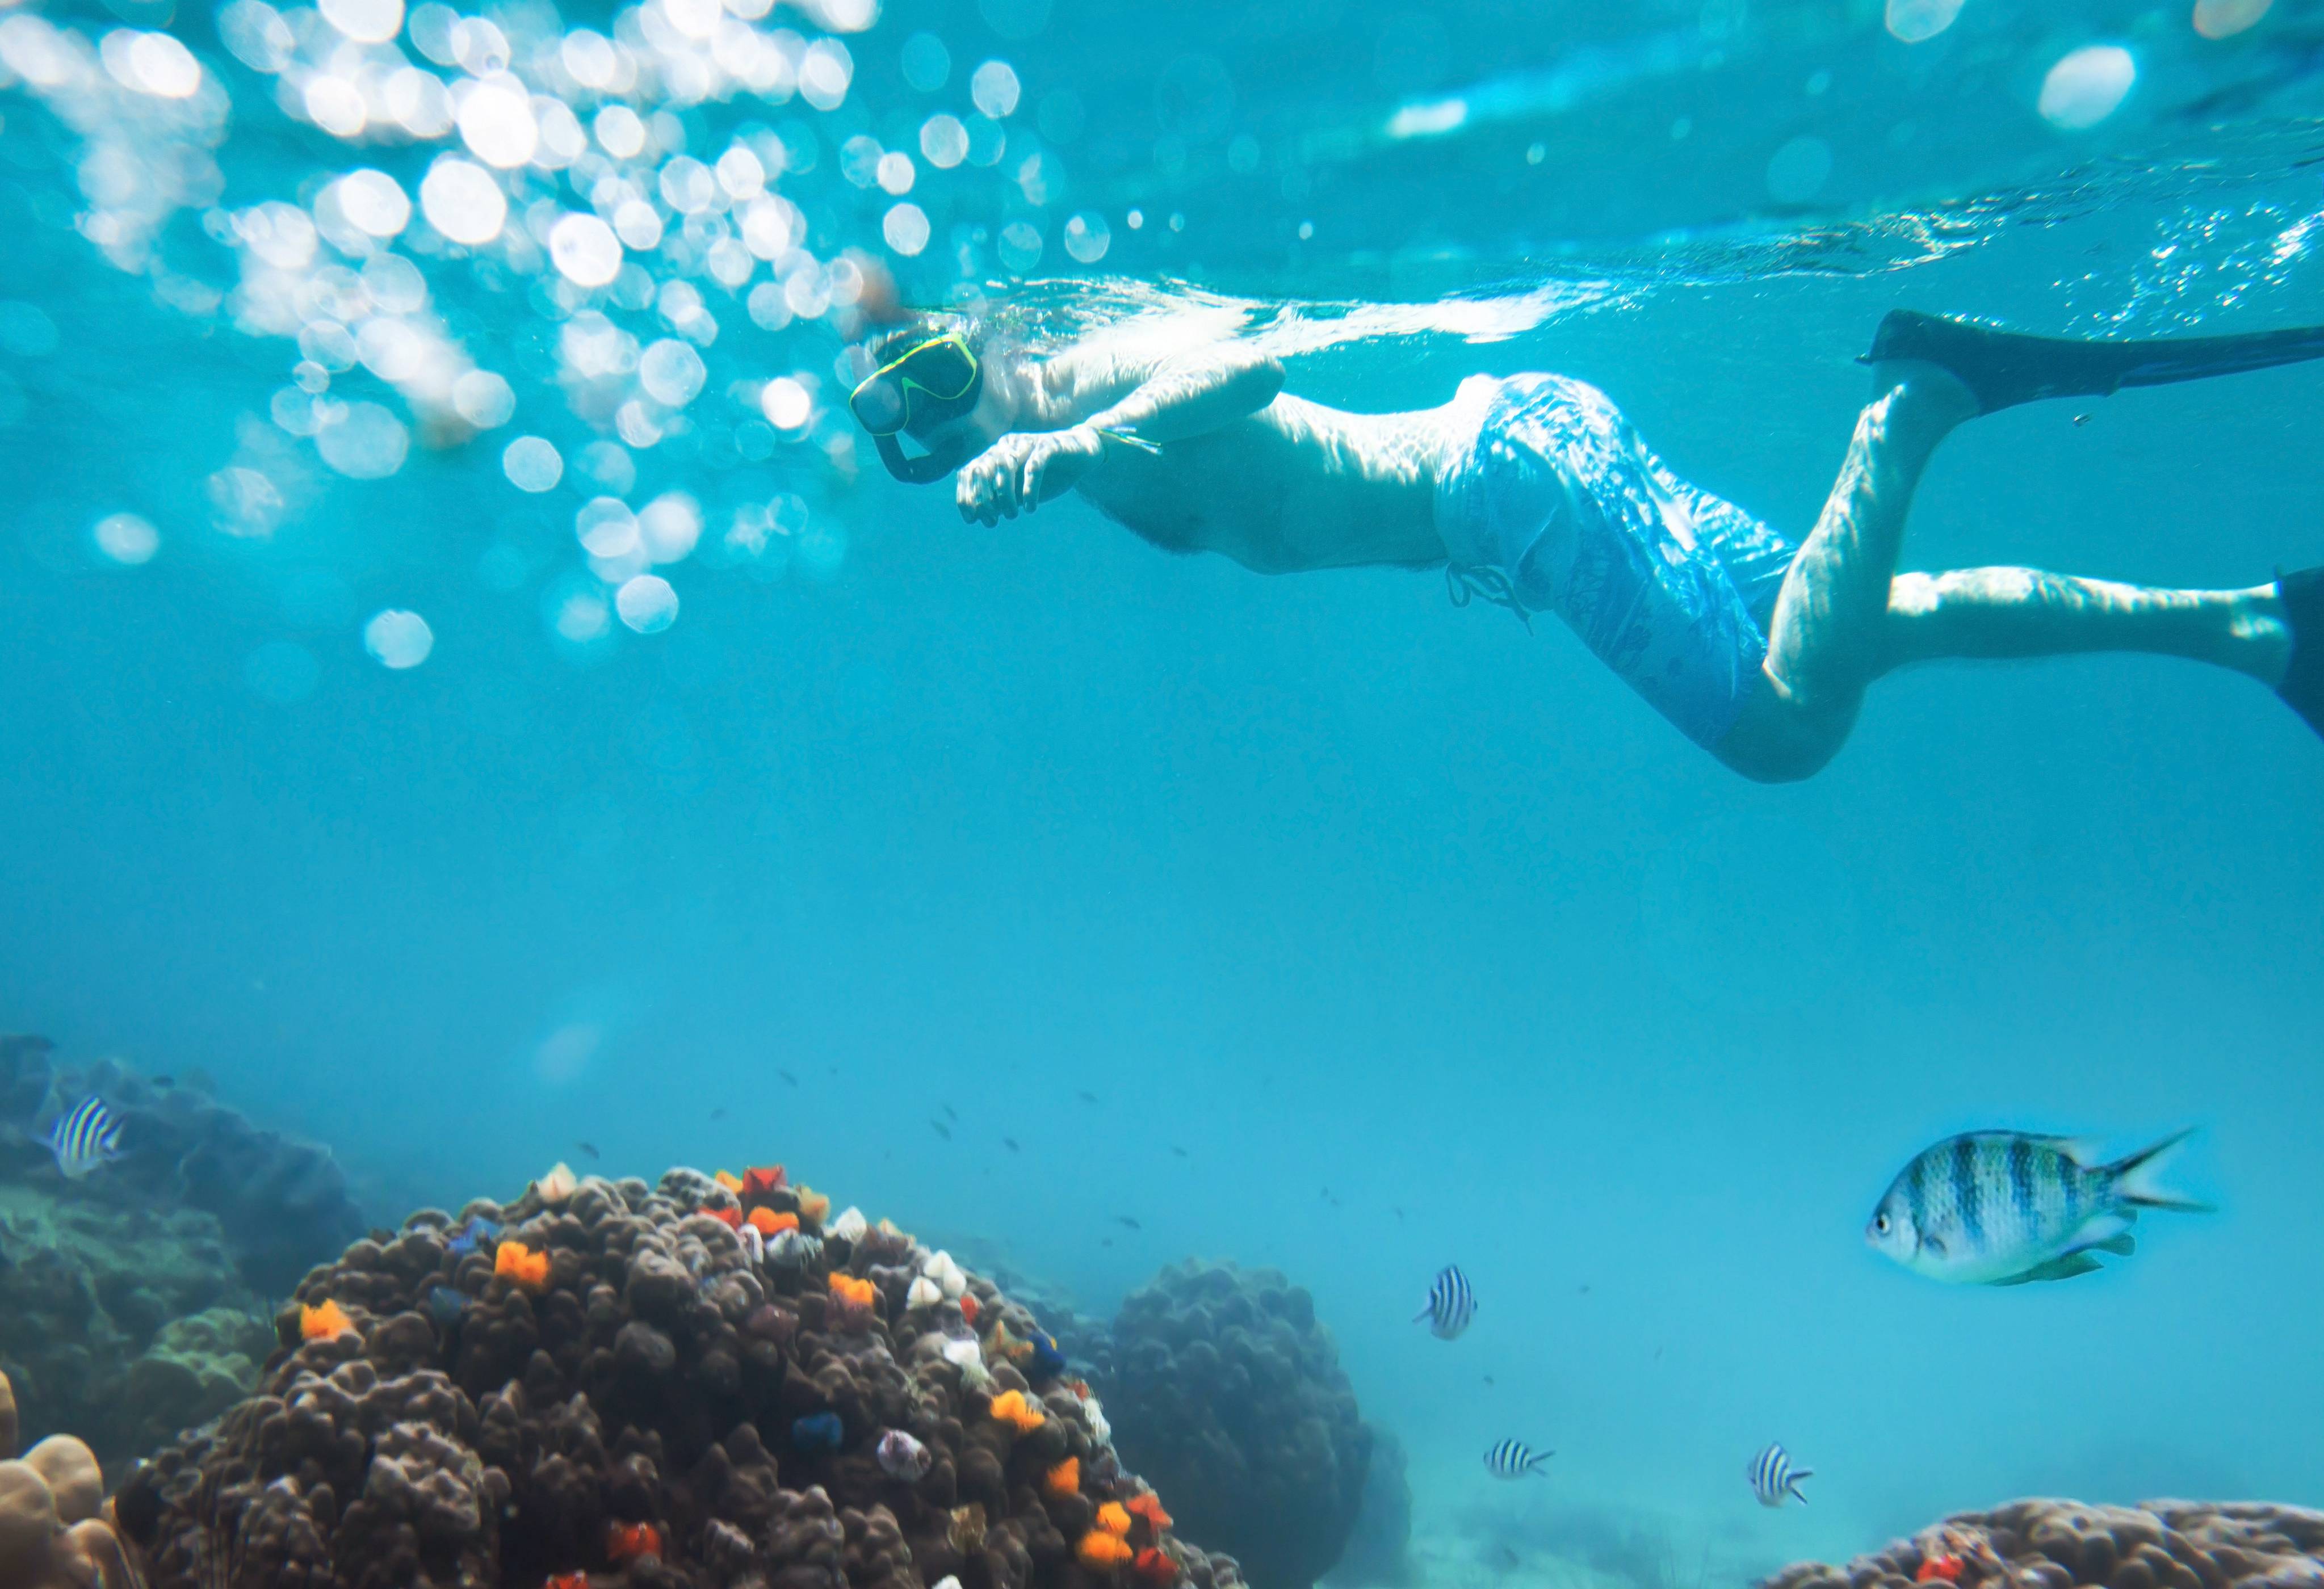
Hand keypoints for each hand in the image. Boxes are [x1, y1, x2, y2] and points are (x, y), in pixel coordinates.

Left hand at [956, 426, 1103, 524]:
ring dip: (1005, 496)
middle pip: (982, 469)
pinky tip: (1030, 508)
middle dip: (983, 499)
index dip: (965, 496)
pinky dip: (1029, 489)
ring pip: (1005, 466)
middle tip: (994, 520)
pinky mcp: (1049, 446)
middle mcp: (1006, 446)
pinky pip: (1034, 466)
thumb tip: (981, 515)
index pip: (968, 472)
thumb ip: (1001, 499)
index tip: (972, 520)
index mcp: (994, 455)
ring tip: (1013, 516)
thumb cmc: (1049, 476)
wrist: (1082, 454)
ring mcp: (1027, 443)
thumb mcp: (1020, 491)